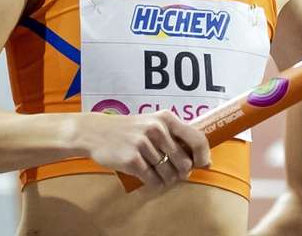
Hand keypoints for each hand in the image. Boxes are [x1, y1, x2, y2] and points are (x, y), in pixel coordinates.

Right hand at [80, 110, 210, 188]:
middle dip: (182, 172)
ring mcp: (143, 144)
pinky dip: (155, 183)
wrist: (97, 132)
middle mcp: (157, 129)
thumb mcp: (153, 123)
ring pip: (169, 174)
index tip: (202, 164)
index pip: (197, 139)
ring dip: (166, 179)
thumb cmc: (130, 130)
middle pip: (184, 162)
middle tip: (174, 172)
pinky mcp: (132, 159)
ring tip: (159, 174)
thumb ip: (176, 137)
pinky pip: (153, 180)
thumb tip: (204, 160)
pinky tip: (150, 179)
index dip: (203, 156)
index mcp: (166, 118)